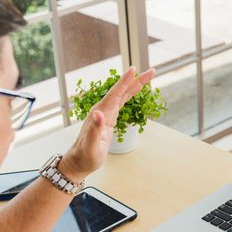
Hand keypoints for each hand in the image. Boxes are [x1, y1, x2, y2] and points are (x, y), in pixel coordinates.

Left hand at [60, 66, 155, 180]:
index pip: (114, 94)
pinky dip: (130, 94)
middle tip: (152, 71)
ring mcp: (105, 113)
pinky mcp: (109, 118)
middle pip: (121, 91)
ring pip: (123, 95)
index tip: (133, 70)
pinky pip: (121, 102)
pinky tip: (136, 90)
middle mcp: (102, 110)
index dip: (124, 82)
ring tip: (149, 76)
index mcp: (99, 114)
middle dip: (136, 80)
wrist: (79, 162)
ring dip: (135, 85)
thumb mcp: (90, 146)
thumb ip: (94, 129)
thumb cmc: (85, 156)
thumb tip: (98, 113)